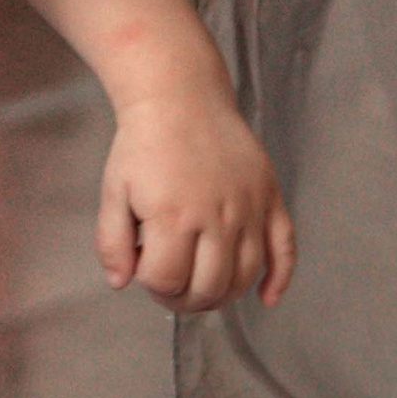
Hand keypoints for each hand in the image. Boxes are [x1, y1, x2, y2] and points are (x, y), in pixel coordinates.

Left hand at [98, 94, 294, 311]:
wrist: (180, 98)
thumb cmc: (146, 143)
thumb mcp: (113, 191)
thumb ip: (111, 242)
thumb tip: (120, 282)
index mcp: (173, 216)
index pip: (168, 281)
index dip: (152, 286)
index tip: (145, 271)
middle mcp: (217, 216)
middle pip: (209, 287)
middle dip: (184, 299)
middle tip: (172, 287)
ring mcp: (248, 208)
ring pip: (244, 276)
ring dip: (222, 295)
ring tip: (202, 288)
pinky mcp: (269, 197)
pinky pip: (285, 248)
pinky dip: (279, 278)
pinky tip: (267, 296)